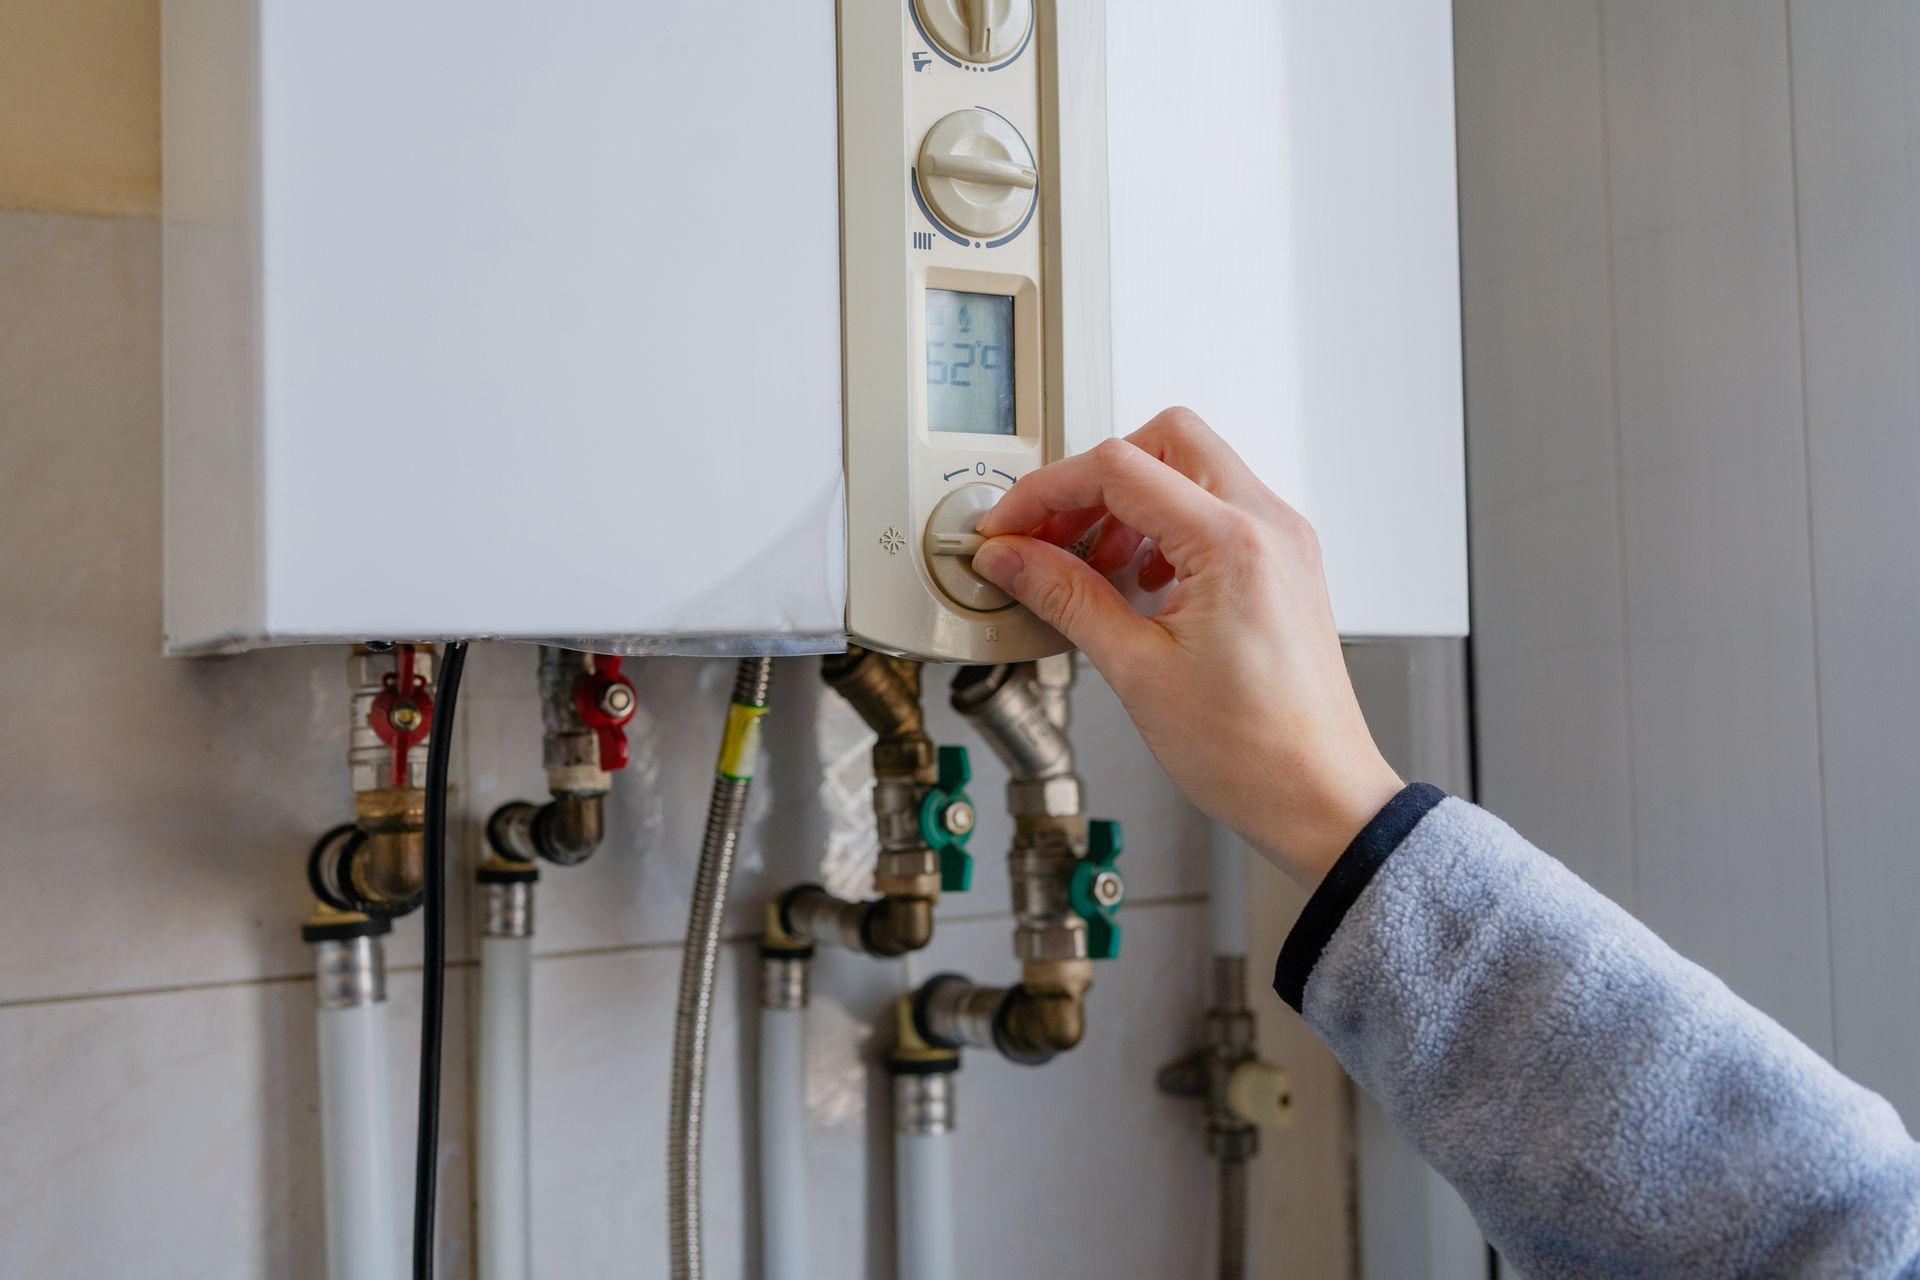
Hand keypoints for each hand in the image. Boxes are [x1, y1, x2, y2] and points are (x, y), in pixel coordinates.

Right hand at [971, 408, 1402, 888]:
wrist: (1319, 797)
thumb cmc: (1252, 753)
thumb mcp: (1136, 670)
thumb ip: (1067, 597)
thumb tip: (1014, 558)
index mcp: (1232, 544)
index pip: (1119, 468)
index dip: (1046, 491)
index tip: (1007, 529)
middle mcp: (1268, 526)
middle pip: (1164, 439)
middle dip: (1094, 478)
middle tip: (1047, 532)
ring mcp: (1282, 542)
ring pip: (1192, 468)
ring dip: (1130, 502)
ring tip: (1087, 564)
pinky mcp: (1283, 565)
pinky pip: (1217, 509)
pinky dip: (1166, 526)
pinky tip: (1136, 580)